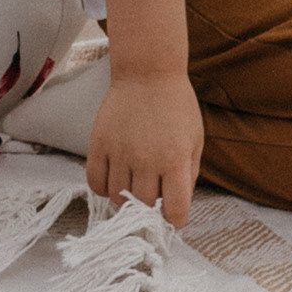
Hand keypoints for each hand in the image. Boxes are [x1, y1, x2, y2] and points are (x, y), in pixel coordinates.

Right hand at [85, 68, 204, 226]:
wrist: (147, 72)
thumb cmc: (177, 106)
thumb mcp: (195, 139)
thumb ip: (189, 174)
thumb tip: (177, 206)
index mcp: (175, 159)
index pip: (175, 211)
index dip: (175, 220)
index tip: (173, 217)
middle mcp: (147, 160)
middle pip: (144, 206)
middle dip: (150, 207)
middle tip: (152, 194)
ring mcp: (120, 153)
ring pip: (118, 197)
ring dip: (127, 197)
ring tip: (134, 182)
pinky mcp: (99, 145)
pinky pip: (95, 183)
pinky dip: (104, 188)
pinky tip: (115, 178)